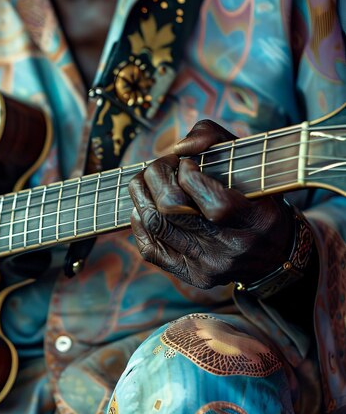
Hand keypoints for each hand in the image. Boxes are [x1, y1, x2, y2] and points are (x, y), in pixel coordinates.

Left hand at [128, 120, 294, 288]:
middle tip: (163, 166)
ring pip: (155, 224)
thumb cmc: (256, 196)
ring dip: (142, 193)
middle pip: (173, 210)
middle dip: (156, 177)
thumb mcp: (249, 160)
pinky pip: (148, 247)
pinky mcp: (190, 275)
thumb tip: (179, 147)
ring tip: (150, 181)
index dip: (189, 175)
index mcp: (257, 219)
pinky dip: (140, 220)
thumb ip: (214, 138)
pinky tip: (149, 206)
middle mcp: (232, 248)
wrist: (273, 253)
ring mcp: (208, 265)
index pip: (214, 204)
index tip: (188, 164)